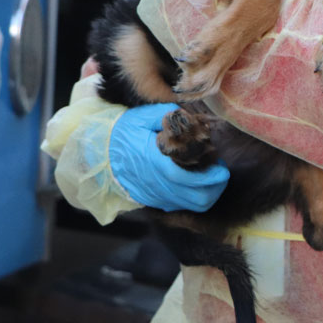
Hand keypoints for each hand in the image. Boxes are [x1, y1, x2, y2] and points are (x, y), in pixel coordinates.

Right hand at [108, 103, 228, 211]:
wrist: (100, 152)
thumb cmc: (123, 132)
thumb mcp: (143, 116)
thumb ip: (166, 116)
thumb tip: (187, 117)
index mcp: (155, 163)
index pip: (187, 178)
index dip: (209, 177)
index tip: (222, 167)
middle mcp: (157, 184)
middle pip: (196, 198)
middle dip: (215, 187)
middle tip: (219, 170)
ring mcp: (155, 196)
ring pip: (191, 206)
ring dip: (207, 194)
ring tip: (210, 176)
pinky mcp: (153, 201)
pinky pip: (180, 206)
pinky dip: (193, 199)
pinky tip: (194, 183)